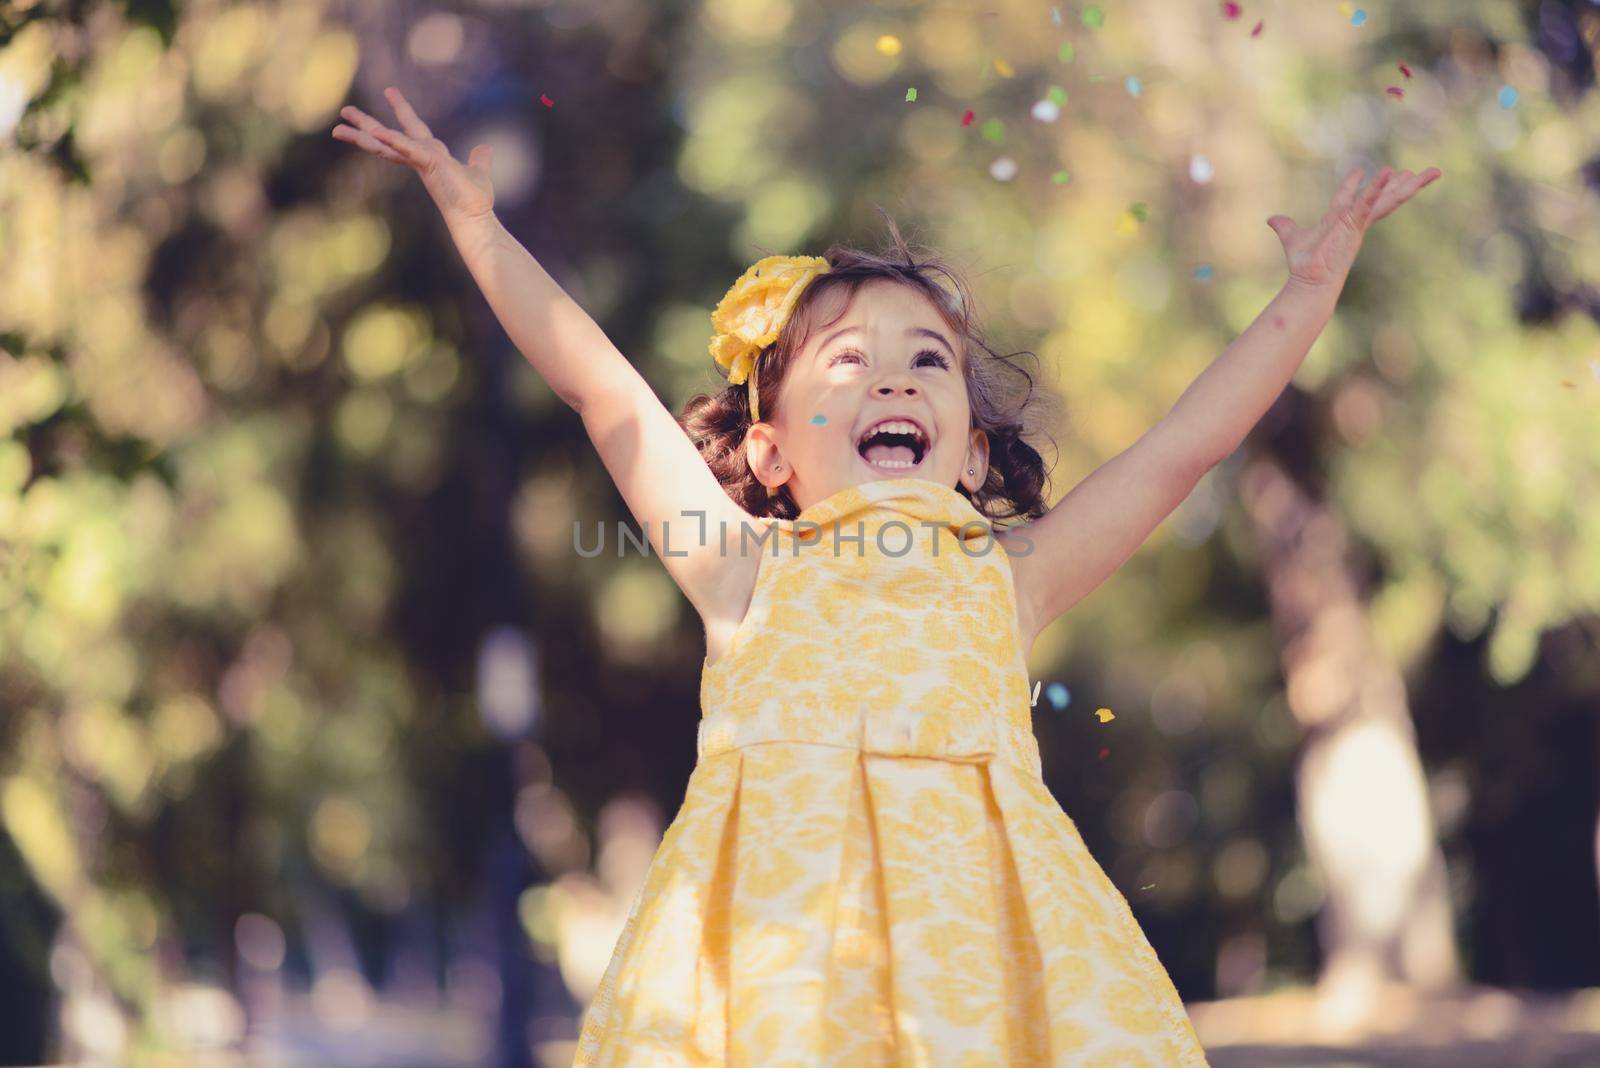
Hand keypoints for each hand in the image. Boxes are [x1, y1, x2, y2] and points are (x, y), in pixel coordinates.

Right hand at [332, 87, 494, 225]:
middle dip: (365, 124)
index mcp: (429, 156)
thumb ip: (478, 159)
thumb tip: (485, 149)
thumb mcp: (477, 172)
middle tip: (344, 111)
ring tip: (339, 123)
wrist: (476, 219)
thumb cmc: (475, 200)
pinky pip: (407, 148)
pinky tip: (377, 131)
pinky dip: (393, 140)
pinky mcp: (428, 163)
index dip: (401, 111)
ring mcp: (420, 160)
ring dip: (363, 131)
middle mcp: (419, 157)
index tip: (390, 91)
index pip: (410, 131)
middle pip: (386, 137)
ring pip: (386, 143)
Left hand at [1266, 165, 1441, 288]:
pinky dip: (1377, 188)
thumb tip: (1272, 219)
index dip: (1355, 183)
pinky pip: (1368, 203)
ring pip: (1387, 199)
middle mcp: (1355, 220)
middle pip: (1385, 197)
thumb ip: (1285, 227)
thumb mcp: (1292, 237)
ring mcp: (1358, 223)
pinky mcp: (1355, 225)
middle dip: (1405, 185)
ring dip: (1407, 185)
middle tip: (1426, 172)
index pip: (1352, 197)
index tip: (1361, 170)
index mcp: (1342, 219)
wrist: (1309, 282)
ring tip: (1431, 172)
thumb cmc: (1303, 265)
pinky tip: (1389, 173)